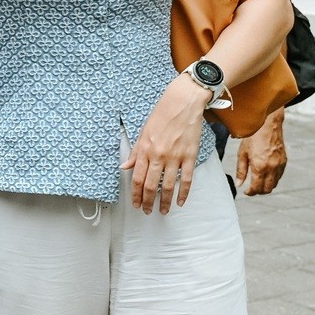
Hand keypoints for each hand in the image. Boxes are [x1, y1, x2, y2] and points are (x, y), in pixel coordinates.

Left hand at [125, 74, 211, 213]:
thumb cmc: (162, 115)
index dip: (136, 194)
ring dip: (165, 201)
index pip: (137, 178)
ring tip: (162, 211)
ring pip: (168, 186)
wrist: (183, 103)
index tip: (136, 204)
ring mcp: (175, 157)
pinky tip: (181, 201)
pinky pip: (187, 179)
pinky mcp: (190, 156)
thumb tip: (125, 166)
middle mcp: (158, 155)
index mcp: (145, 149)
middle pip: (151, 185)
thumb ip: (135, 152)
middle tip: (147, 211)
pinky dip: (184, 193)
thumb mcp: (143, 132)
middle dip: (148, 201)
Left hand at [236, 109, 288, 195]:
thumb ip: (241, 170)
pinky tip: (265, 175)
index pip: (257, 188)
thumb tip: (239, 184)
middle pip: (267, 189)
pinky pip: (279, 176)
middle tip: (252, 189)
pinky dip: (273, 179)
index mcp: (259, 166)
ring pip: (275, 184)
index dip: (250, 192)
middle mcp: (271, 168)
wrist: (268, 125)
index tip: (246, 192)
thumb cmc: (252, 138)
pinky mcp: (284, 161)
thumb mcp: (242, 153)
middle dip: (259, 192)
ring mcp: (279, 165)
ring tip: (258, 182)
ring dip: (266, 186)